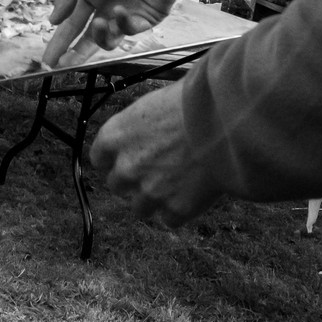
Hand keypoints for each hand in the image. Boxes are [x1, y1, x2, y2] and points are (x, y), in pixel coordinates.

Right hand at [42, 0, 189, 67]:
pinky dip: (122, 22)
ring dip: (100, 37)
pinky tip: (120, 9)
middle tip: (62, 64)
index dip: (60, 40)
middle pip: (87, 35)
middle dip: (74, 51)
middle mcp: (107, 4)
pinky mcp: (147, 18)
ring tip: (98, 26)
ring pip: (109, 38)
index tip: (48, 59)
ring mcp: (127, 13)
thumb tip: (53, 19)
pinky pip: (129, 29)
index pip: (72, 21)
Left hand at [91, 81, 224, 225]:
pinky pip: (169, 219)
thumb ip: (140, 126)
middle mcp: (126, 167)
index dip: (114, 158)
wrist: (222, 124)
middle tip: (155, 170)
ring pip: (139, 208)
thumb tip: (146, 130)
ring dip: (153, 199)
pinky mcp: (175, 210)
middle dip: (133, 179)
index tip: (126, 157)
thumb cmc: (191, 103)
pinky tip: (193, 194)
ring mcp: (149, 192)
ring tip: (175, 184)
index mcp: (115, 136)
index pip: (99, 158)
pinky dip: (179, 210)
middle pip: (116, 184)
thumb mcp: (154, 104)